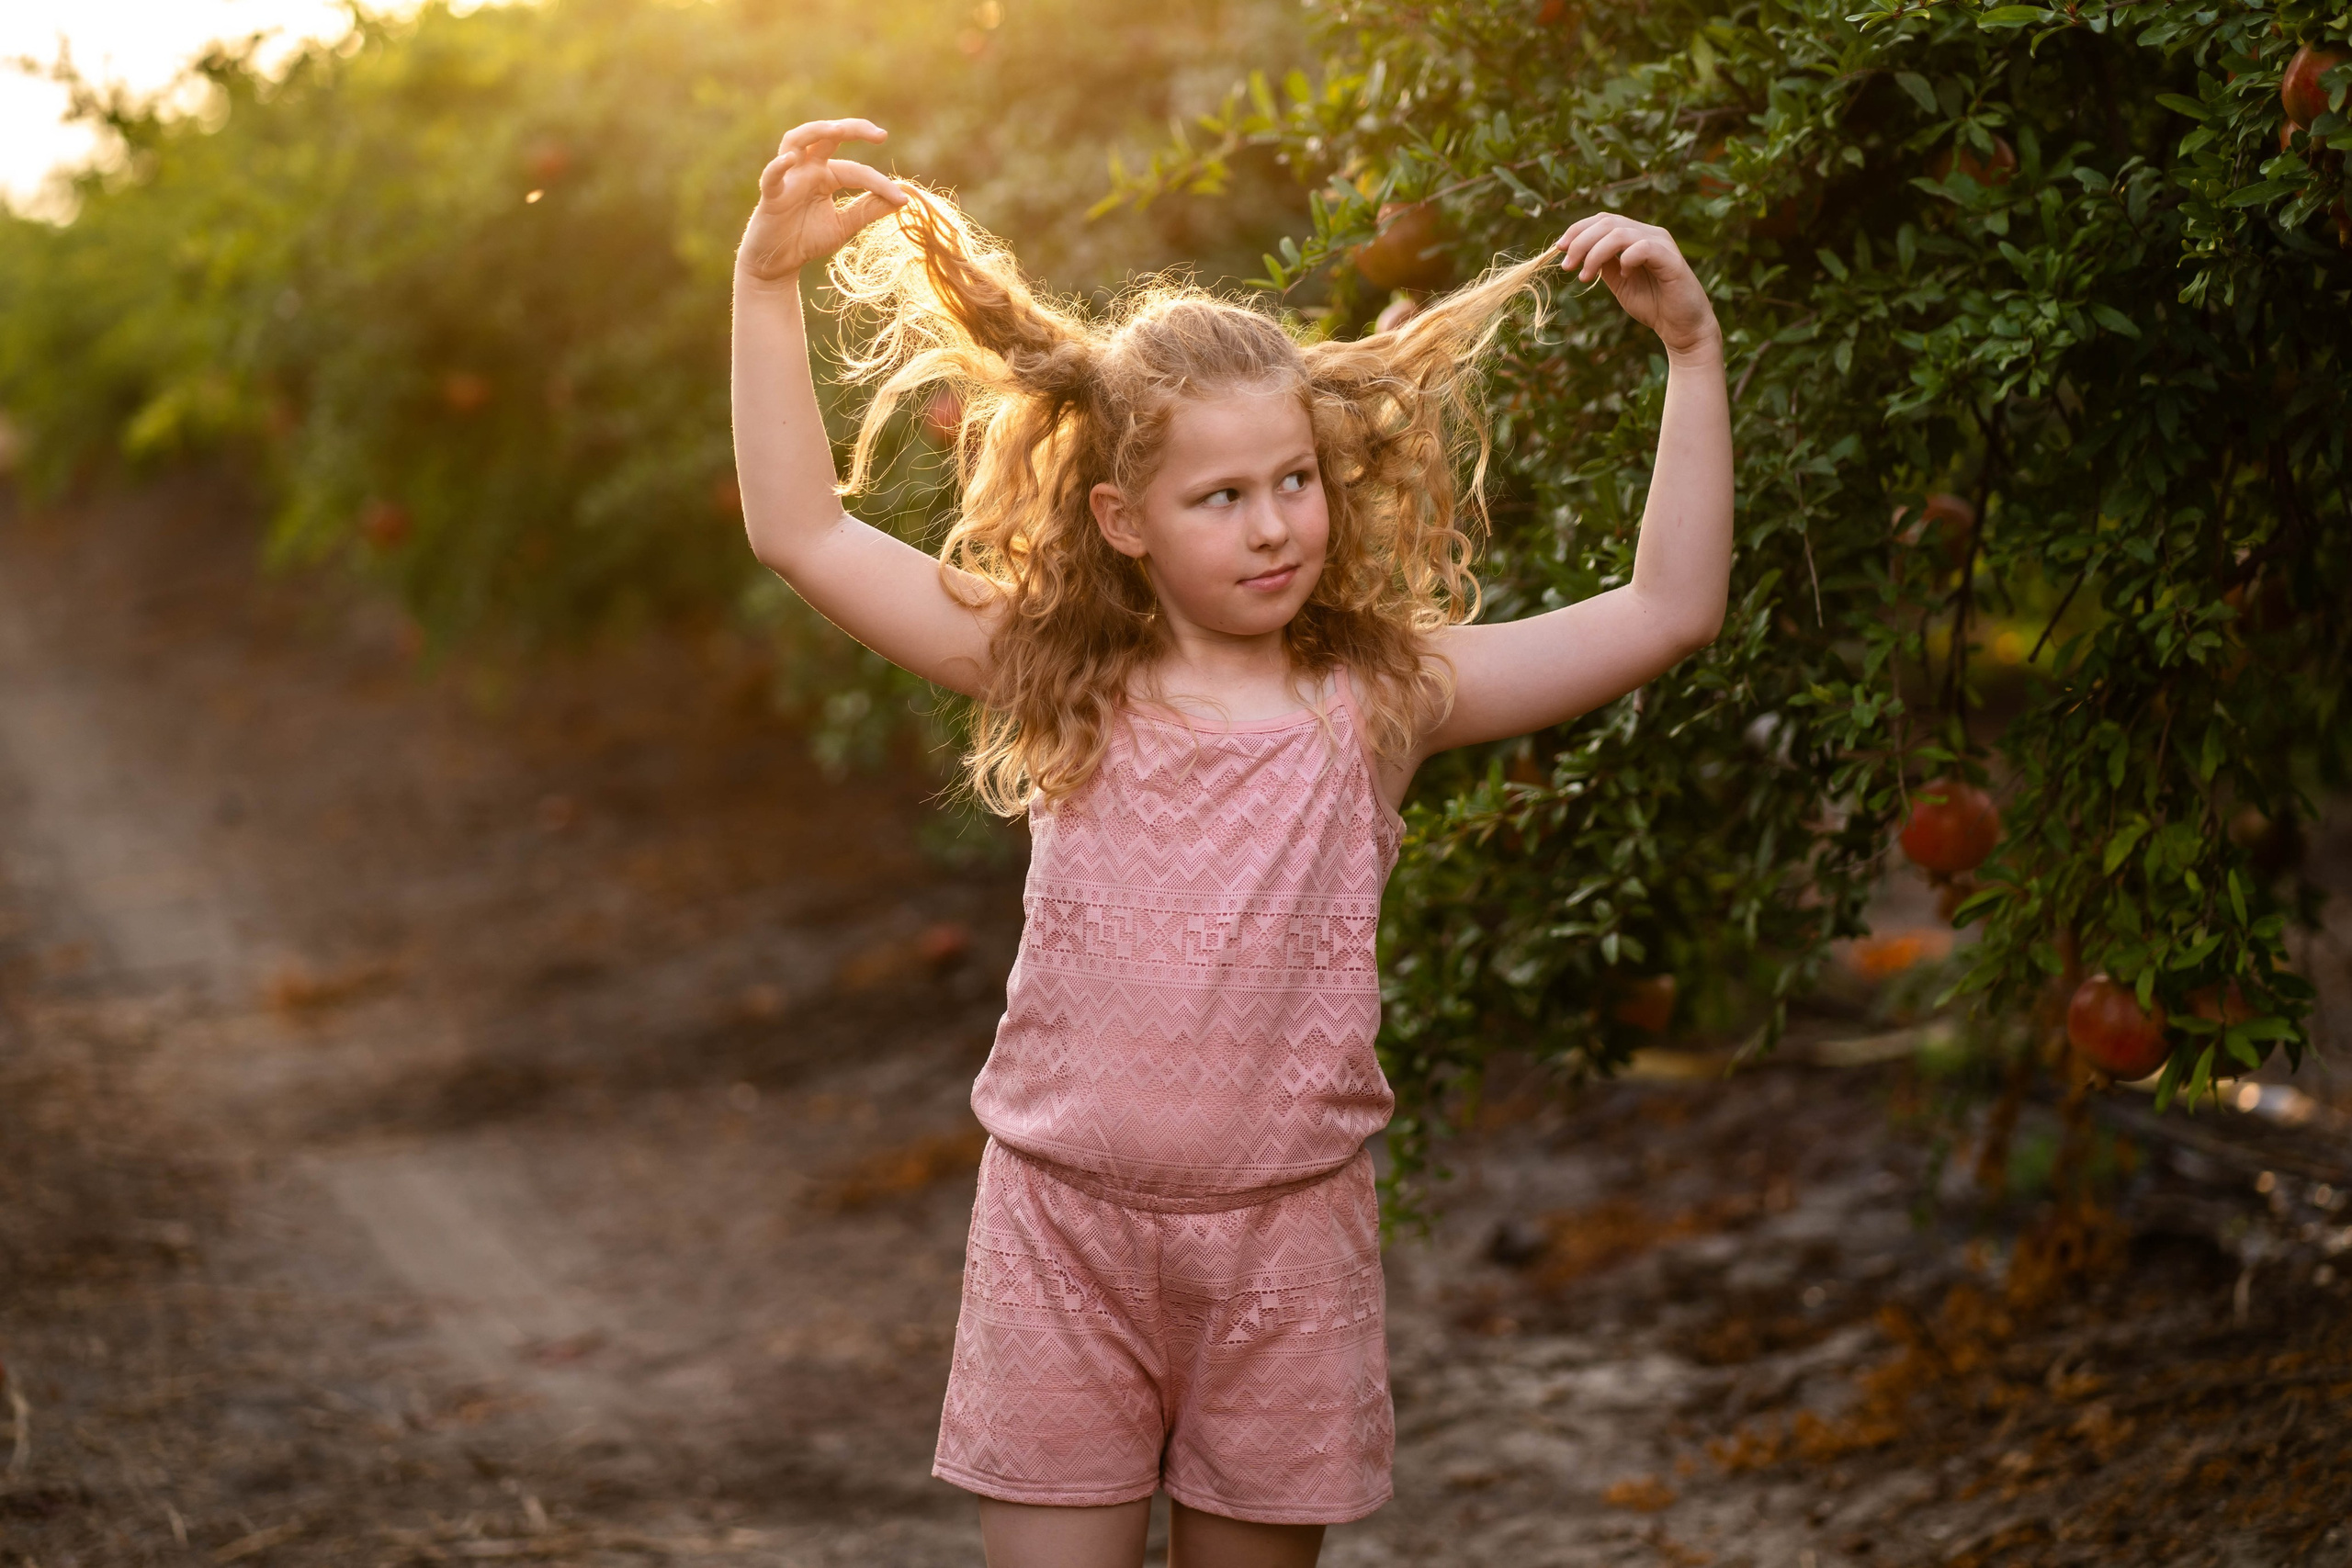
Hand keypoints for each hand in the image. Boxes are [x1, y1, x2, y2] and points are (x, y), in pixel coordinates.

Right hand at [738, 118, 909, 285]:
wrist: (777, 264)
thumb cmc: (807, 239)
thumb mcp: (844, 225)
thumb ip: (868, 210)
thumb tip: (903, 199)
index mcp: (827, 175)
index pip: (858, 171)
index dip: (881, 184)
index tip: (903, 200)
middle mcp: (808, 169)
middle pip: (827, 136)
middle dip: (853, 129)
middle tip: (881, 134)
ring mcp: (788, 178)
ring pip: (796, 141)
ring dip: (815, 131)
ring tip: (838, 130)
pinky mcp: (771, 196)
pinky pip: (771, 177)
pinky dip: (778, 166)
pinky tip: (790, 160)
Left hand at [1554, 214, 1719, 363]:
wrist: (1681, 327)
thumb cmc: (1652, 303)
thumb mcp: (1618, 281)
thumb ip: (1603, 264)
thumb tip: (1576, 253)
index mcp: (1635, 236)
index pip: (1603, 220)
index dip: (1577, 230)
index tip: (1559, 249)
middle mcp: (1649, 233)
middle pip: (1608, 222)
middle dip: (1580, 242)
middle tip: (1567, 266)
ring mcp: (1662, 244)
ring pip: (1621, 232)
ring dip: (1595, 253)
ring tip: (1585, 276)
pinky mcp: (1671, 259)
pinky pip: (1644, 248)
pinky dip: (1627, 259)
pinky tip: (1624, 275)